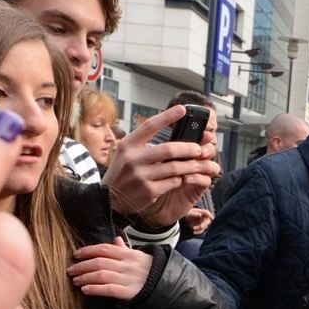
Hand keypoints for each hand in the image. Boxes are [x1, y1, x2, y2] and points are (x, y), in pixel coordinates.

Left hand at [68, 237, 152, 299]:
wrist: (168, 288)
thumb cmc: (152, 272)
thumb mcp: (140, 257)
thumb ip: (125, 249)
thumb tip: (115, 239)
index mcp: (130, 254)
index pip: (104, 249)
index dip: (88, 251)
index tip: (76, 254)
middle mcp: (128, 265)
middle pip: (99, 262)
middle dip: (82, 265)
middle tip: (70, 270)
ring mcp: (129, 279)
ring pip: (101, 275)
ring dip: (85, 277)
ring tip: (76, 281)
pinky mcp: (130, 293)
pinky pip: (109, 289)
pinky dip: (95, 289)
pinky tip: (85, 290)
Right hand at [102, 105, 220, 228]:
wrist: (110, 199)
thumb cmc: (122, 172)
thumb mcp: (126, 152)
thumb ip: (143, 142)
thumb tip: (168, 129)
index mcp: (129, 144)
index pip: (150, 125)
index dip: (168, 116)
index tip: (182, 109)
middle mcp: (133, 158)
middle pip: (169, 149)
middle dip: (188, 148)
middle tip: (198, 148)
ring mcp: (141, 176)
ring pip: (174, 167)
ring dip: (189, 165)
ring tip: (197, 164)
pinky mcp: (149, 191)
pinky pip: (172, 182)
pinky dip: (180, 179)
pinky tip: (182, 178)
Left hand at [183, 207, 213, 234]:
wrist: (186, 219)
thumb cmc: (189, 214)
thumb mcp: (190, 213)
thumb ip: (195, 214)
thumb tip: (200, 215)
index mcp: (202, 212)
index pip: (207, 213)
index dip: (210, 215)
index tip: (212, 218)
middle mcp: (204, 217)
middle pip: (207, 221)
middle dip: (204, 224)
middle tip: (201, 226)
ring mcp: (204, 223)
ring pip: (204, 227)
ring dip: (199, 228)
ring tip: (193, 228)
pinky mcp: (201, 228)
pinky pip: (201, 230)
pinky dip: (198, 232)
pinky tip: (194, 232)